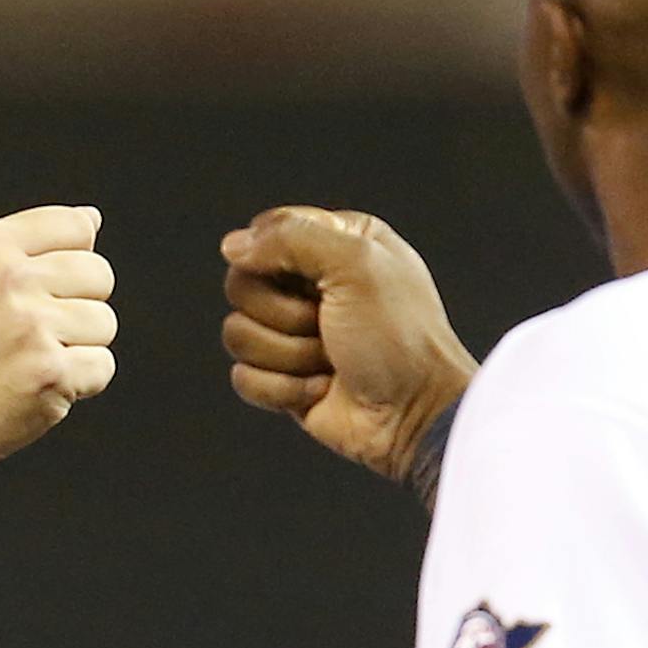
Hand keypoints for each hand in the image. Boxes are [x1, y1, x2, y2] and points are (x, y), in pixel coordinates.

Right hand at [0, 205, 116, 488]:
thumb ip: (29, 246)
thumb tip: (92, 218)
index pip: (75, 226)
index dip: (74, 262)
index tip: (43, 293)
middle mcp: (10, 279)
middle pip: (99, 275)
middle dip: (81, 307)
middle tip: (37, 336)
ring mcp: (31, 326)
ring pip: (105, 323)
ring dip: (81, 349)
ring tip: (32, 363)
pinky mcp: (50, 372)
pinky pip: (102, 366)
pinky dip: (80, 385)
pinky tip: (38, 389)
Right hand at [220, 206, 475, 482]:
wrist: (415, 415)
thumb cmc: (401, 338)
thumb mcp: (357, 263)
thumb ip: (291, 237)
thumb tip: (232, 246)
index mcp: (336, 242)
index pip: (265, 232)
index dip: (275, 258)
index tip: (314, 279)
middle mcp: (313, 284)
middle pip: (242, 285)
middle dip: (284, 314)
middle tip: (326, 324)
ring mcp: (295, 335)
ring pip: (238, 333)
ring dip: (288, 355)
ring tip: (330, 361)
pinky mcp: (283, 379)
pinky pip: (244, 377)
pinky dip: (283, 389)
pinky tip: (321, 390)